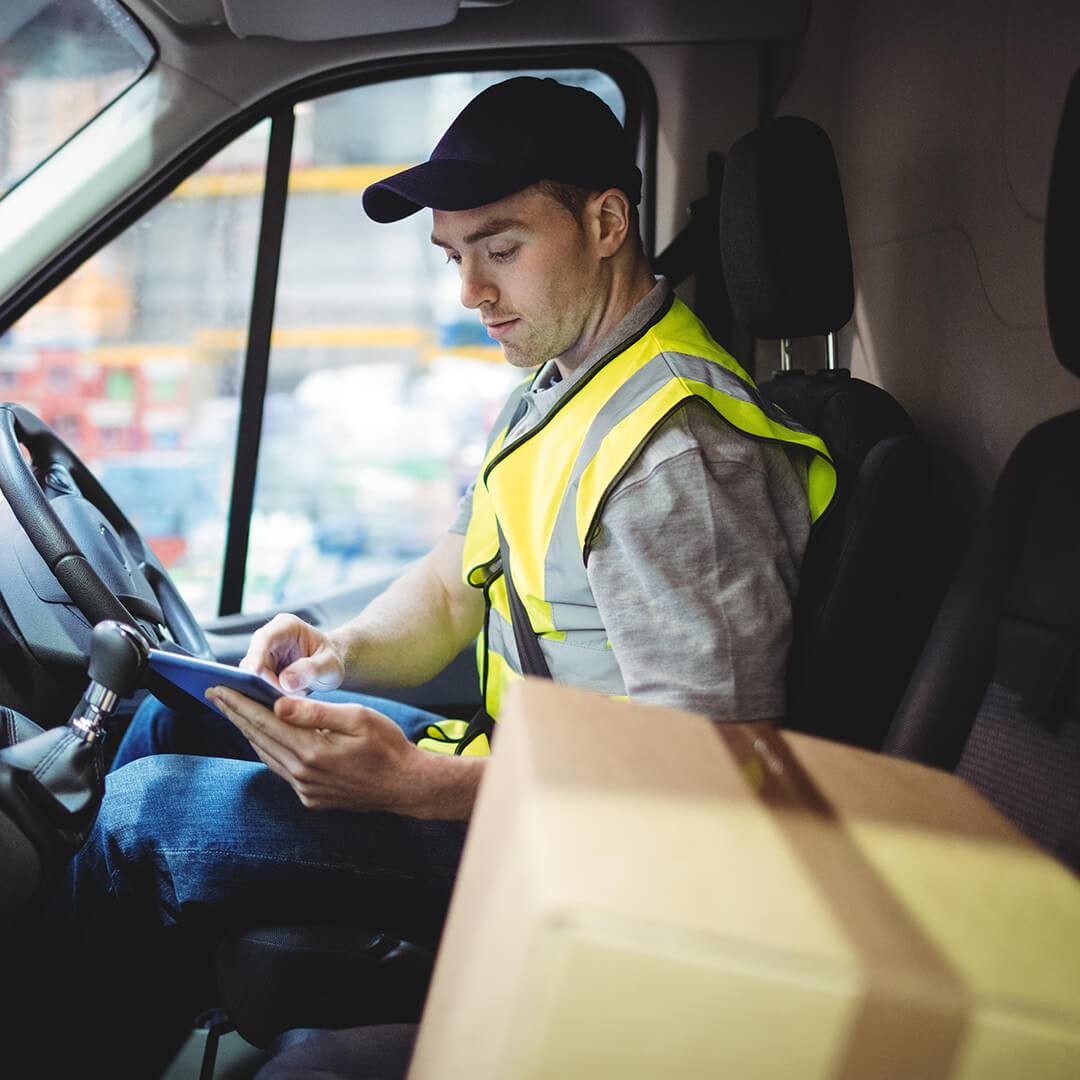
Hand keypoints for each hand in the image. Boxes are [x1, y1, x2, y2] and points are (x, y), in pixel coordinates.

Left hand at [206, 686, 418, 812]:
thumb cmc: (388, 746)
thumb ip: (315, 711)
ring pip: (266, 756)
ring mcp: (306, 789)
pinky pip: (281, 770)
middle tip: (215, 695)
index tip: (218, 688)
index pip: (264, 722)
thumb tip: (277, 704)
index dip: (238, 703)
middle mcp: (303, 773)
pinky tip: (264, 738)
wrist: (407, 786)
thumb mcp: (357, 718)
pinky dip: (268, 750)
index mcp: (312, 750)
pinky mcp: (311, 797)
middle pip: (258, 738)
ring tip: (234, 713)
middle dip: (235, 714)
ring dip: (248, 733)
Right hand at [240, 613, 345, 693]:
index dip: (256, 654)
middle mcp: (269, 638)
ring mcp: (262, 655)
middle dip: (265, 682)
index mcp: (287, 626)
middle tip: (288, 696)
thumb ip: (312, 670)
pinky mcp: (259, 671)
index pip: (264, 638)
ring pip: (250, 676)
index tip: (254, 673)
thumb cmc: (331, 661)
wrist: (327, 668)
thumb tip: (285, 682)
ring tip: (293, 697)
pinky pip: (254, 686)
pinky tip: (283, 701)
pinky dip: (266, 695)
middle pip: (253, 660)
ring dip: (267, 691)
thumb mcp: (331, 665)